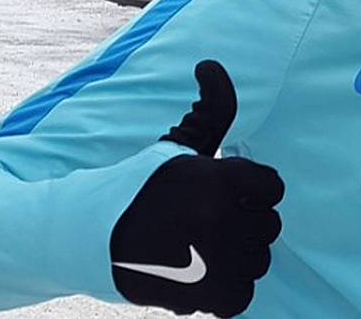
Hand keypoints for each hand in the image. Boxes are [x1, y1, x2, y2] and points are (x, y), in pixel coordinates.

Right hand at [110, 60, 283, 317]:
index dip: (253, 191)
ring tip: (207, 250)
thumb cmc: (139, 186)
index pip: (273, 187)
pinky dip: (226, 293)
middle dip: (246, 224)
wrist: (87, 237)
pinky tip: (204, 277)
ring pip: (258, 262)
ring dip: (238, 260)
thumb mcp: (177, 144)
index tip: (229, 194)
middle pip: (270, 226)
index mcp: (217, 177)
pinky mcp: (202, 295)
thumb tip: (210, 64)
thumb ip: (211, 108)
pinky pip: (242, 297)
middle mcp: (219, 218)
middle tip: (213, 224)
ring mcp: (212, 259)